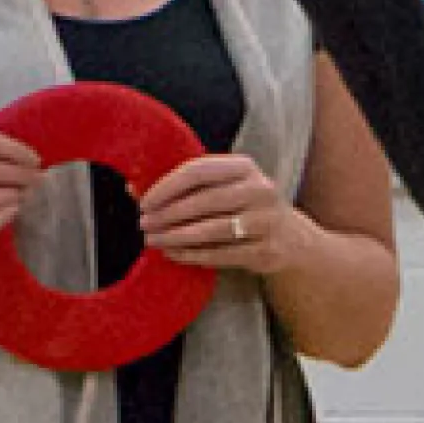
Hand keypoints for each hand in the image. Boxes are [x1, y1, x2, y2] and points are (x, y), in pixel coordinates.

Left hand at [140, 152, 316, 273]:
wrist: (291, 239)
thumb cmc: (244, 208)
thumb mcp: (224, 187)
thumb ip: (185, 186)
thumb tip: (132, 188)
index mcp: (244, 167)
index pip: (197, 171)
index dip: (166, 187)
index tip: (144, 202)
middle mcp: (259, 190)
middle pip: (203, 201)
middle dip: (167, 215)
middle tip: (144, 224)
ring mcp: (266, 222)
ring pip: (211, 230)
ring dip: (176, 237)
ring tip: (153, 240)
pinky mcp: (266, 251)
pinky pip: (221, 254)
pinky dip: (192, 255)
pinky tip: (173, 253)